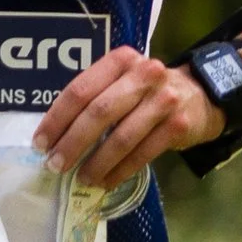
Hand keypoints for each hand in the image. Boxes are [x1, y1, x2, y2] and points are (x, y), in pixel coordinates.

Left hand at [32, 44, 224, 188]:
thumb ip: (94, 96)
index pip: (80, 90)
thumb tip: (55, 134)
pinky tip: (106, 181)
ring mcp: (164, 100)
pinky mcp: (178, 125)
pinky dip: (120, 171)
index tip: (41, 142)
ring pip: (121, 137)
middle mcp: (144, 75)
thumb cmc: (147, 91)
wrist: (200, 95)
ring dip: (96, 162)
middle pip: (99, 112)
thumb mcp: (122, 80)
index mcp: (121, 60)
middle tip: (55, 165)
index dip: (57, 119)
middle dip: (72, 143)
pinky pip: (142, 154)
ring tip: (81, 178)